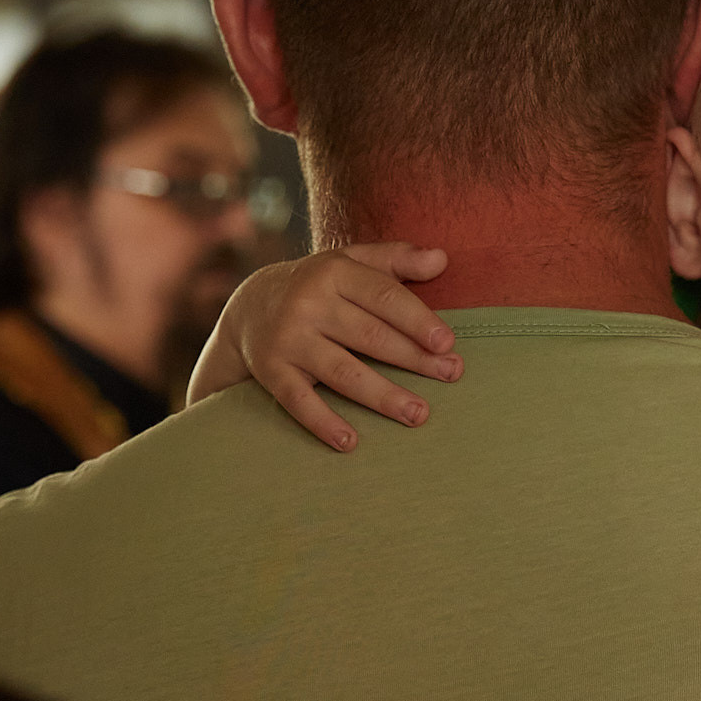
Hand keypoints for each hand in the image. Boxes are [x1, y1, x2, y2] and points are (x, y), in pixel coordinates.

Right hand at [190, 243, 460, 451]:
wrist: (249, 307)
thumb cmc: (320, 286)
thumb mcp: (352, 262)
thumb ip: (396, 259)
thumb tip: (442, 258)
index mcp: (334, 273)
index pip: (384, 296)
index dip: (418, 320)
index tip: (447, 343)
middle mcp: (308, 304)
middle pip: (370, 336)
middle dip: (413, 358)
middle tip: (451, 376)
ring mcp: (289, 340)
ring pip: (343, 372)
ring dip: (383, 396)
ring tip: (418, 414)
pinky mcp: (272, 372)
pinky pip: (299, 401)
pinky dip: (322, 422)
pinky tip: (350, 442)